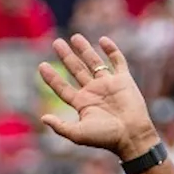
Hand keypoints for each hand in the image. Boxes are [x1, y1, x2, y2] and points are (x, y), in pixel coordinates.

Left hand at [38, 35, 159, 160]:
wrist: (131, 135)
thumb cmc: (105, 137)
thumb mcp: (78, 134)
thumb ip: (60, 126)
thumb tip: (43, 118)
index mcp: (82, 103)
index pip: (62, 87)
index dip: (52, 78)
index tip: (41, 66)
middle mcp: (93, 92)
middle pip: (76, 70)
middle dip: (66, 56)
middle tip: (56, 43)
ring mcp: (108, 84)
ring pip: (94, 62)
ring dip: (84, 49)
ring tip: (74, 37)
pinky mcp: (124, 80)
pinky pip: (117, 61)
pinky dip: (111, 50)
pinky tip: (102, 40)